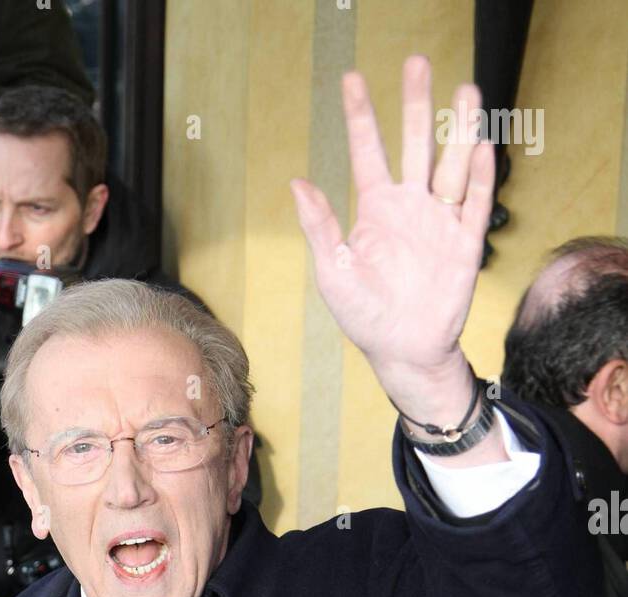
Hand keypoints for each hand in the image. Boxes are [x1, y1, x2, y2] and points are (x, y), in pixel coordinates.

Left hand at [291, 56, 493, 421]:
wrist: (403, 352)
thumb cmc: (364, 317)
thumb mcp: (333, 272)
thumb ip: (319, 227)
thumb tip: (297, 184)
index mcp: (376, 210)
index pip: (367, 152)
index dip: (361, 117)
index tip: (353, 80)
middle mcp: (410, 207)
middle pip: (415, 144)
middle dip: (416, 105)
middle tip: (417, 62)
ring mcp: (440, 223)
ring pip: (452, 166)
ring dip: (459, 130)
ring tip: (466, 91)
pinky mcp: (465, 245)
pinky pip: (474, 205)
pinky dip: (479, 178)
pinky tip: (481, 148)